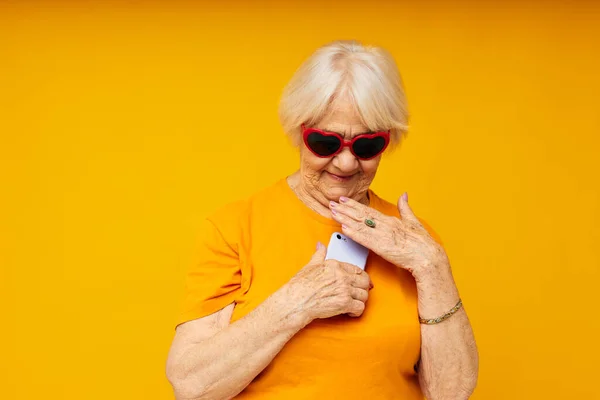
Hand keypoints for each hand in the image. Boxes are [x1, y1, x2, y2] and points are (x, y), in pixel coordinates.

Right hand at [285, 242, 372, 321]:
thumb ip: (319, 254)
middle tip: (359, 292)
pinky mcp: (344, 304)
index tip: (361, 281)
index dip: (361, 276)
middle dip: (364, 288)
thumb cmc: (300, 285)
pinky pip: (360, 307)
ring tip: (353, 303)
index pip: (357, 269)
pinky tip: (350, 312)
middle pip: (365, 281)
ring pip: (364, 295)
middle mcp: (342, 276)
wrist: (296, 301)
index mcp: (336, 265)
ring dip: (360, 300)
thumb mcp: (310, 265)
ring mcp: (344, 290)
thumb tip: (320, 245)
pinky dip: (357, 311)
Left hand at [329, 193, 448, 279]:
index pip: (368, 211)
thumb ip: (405, 208)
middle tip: (332, 202)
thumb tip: (404, 194)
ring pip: (359, 225)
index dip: (354, 205)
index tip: (343, 200)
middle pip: (361, 215)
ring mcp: (382, 235)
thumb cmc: (422, 243)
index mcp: (390, 220)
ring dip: (345, 218)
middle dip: (345, 209)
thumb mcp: (413, 221)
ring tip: (333, 212)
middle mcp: (384, 225)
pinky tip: (343, 228)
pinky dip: (353, 233)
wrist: (428, 257)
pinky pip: (364, 239)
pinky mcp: (381, 247)